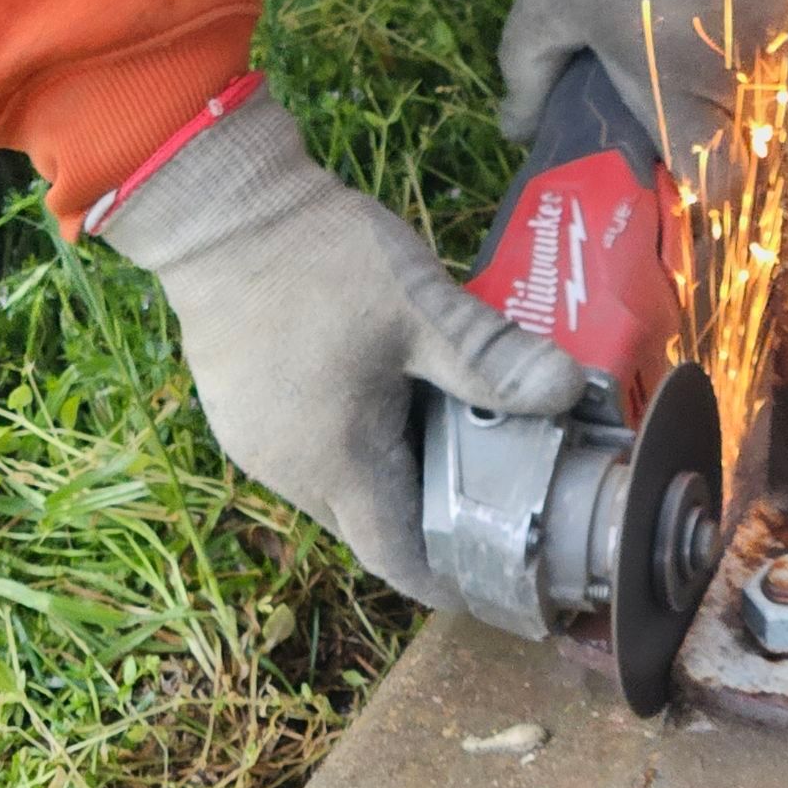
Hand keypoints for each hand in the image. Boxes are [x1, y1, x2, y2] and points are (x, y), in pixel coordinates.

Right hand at [100, 89, 582, 596]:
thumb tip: (568, 392)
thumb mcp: (421, 307)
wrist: (219, 208)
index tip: (493, 577)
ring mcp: (251, 441)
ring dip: (383, 474)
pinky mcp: (236, 407)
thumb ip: (492, 359)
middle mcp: (287, 471)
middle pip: (366, 524)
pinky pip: (302, 451)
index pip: (395, 559)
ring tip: (441, 432)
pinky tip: (380, 393)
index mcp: (337, 462)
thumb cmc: (321, 260)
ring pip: (332, 487)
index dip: (446, 579)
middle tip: (487, 488)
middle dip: (424, 519)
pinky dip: (347, 443)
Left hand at [499, 0, 787, 165]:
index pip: (715, 188)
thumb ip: (528, 73)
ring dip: (723, 85)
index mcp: (682, 81)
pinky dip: (745, 37)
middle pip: (742, 146)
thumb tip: (516, 132)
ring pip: (762, 94)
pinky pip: (780, 43)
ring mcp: (787, 27)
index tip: (656, 176)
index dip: (688, 196)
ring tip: (675, 38)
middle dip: (701, 138)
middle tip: (652, 104)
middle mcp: (748, 68)